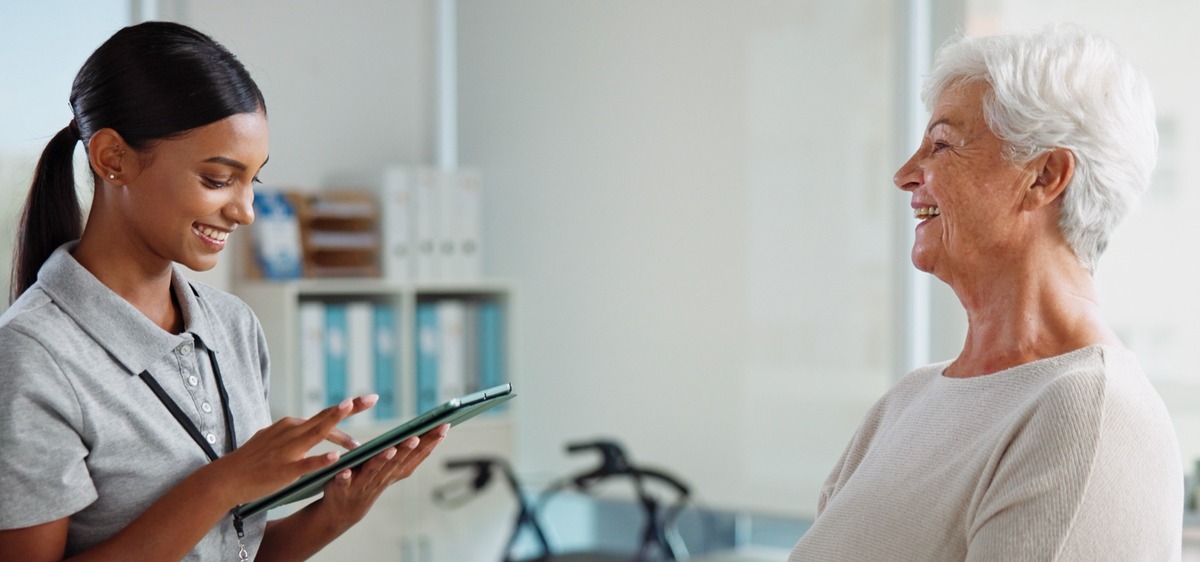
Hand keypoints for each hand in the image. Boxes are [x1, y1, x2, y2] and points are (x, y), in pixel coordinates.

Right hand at [207, 395, 377, 507]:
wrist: (226, 478)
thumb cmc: (252, 460)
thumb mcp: (274, 439)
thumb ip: (294, 433)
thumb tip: (310, 427)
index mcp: (292, 425)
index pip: (324, 415)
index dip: (347, 408)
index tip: (367, 399)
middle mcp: (291, 432)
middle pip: (326, 416)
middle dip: (350, 407)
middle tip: (373, 398)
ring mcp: (288, 450)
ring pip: (317, 433)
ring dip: (336, 422)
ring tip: (351, 409)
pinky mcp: (284, 469)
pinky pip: (306, 463)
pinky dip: (321, 459)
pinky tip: (337, 458)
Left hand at [315, 423, 449, 527]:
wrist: (345, 510)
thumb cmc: (373, 481)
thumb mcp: (395, 468)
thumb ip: (410, 453)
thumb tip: (435, 432)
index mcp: (396, 470)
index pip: (417, 454)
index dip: (430, 442)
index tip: (444, 426)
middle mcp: (383, 477)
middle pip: (398, 461)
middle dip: (408, 449)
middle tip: (417, 437)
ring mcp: (363, 483)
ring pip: (375, 470)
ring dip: (383, 461)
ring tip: (391, 449)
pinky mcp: (342, 487)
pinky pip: (344, 482)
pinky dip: (345, 477)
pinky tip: (346, 471)